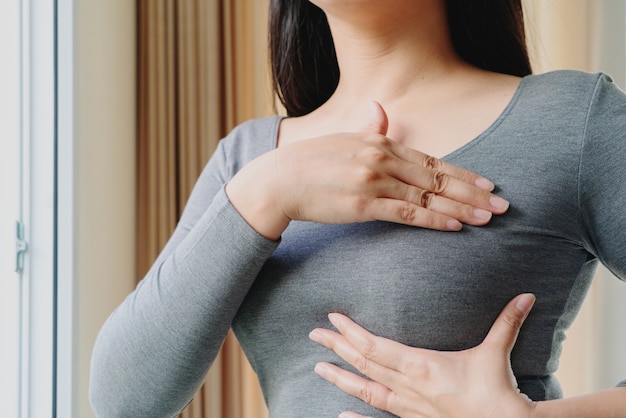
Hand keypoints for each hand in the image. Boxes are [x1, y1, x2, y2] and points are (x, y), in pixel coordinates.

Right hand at [226, 102, 508, 239]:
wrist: (279, 180)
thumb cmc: (310, 161)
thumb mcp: (342, 138)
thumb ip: (368, 126)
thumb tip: (380, 109)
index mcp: (380, 141)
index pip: (432, 160)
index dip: (463, 173)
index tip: (488, 184)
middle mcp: (382, 158)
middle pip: (438, 178)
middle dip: (473, 193)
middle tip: (502, 205)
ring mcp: (374, 181)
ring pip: (428, 197)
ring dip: (461, 209)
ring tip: (488, 218)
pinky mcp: (364, 205)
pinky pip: (407, 214)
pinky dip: (434, 220)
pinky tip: (455, 226)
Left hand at [309, 294, 536, 417]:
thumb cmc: (497, 392)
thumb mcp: (497, 353)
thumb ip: (507, 322)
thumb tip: (526, 295)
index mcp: (421, 366)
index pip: (375, 346)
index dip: (351, 332)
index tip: (333, 319)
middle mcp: (408, 387)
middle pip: (364, 364)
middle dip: (338, 347)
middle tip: (314, 334)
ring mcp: (408, 407)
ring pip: (367, 390)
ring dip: (341, 378)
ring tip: (318, 368)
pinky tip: (341, 414)